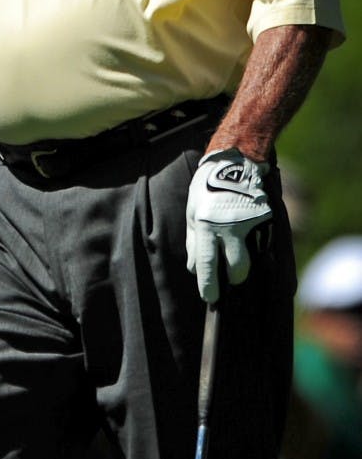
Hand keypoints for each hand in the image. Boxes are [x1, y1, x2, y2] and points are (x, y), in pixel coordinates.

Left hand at [186, 148, 271, 303]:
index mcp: (206, 225)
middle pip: (236, 270)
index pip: (207, 266)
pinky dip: (256, 250)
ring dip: (244, 267)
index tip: (210, 298)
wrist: (235, 160)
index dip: (208, 286)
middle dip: (231, 279)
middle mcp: (229, 228)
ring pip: (251, 261)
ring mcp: (250, 225)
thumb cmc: (208, 186)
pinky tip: (252, 247)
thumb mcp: (193, 210)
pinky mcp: (266, 220)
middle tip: (227, 279)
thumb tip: (194, 268)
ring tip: (237, 262)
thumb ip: (193, 240)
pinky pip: (262, 246)